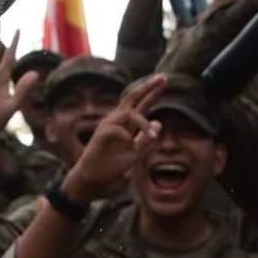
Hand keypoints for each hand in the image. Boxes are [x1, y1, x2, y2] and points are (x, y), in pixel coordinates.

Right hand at [62, 74, 166, 202]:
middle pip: (132, 98)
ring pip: (128, 113)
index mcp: (126, 124)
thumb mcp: (135, 154)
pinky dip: (126, 138)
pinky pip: (118, 130)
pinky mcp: (101, 134)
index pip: (141, 104)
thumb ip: (146, 140)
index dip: (152, 92)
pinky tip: (129, 146)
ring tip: (153, 136)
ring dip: (143, 123)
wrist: (92, 179)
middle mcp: (117, 120)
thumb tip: (159, 122)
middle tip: (163, 78)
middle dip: (148, 87)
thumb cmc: (110, 166)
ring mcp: (108, 125)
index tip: (164, 80)